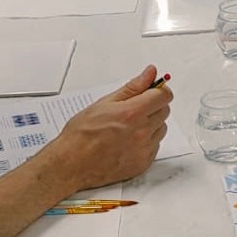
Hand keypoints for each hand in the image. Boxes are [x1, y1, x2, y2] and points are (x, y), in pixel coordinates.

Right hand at [43, 66, 172, 191]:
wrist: (72, 163)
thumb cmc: (82, 134)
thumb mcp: (105, 103)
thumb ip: (133, 87)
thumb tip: (150, 73)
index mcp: (133, 113)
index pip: (164, 96)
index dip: (159, 91)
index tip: (152, 91)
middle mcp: (142, 132)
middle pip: (164, 111)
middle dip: (153, 106)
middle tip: (134, 109)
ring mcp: (144, 150)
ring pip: (161, 129)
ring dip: (151, 125)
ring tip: (128, 127)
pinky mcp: (143, 164)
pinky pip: (155, 147)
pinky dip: (146, 142)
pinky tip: (128, 141)